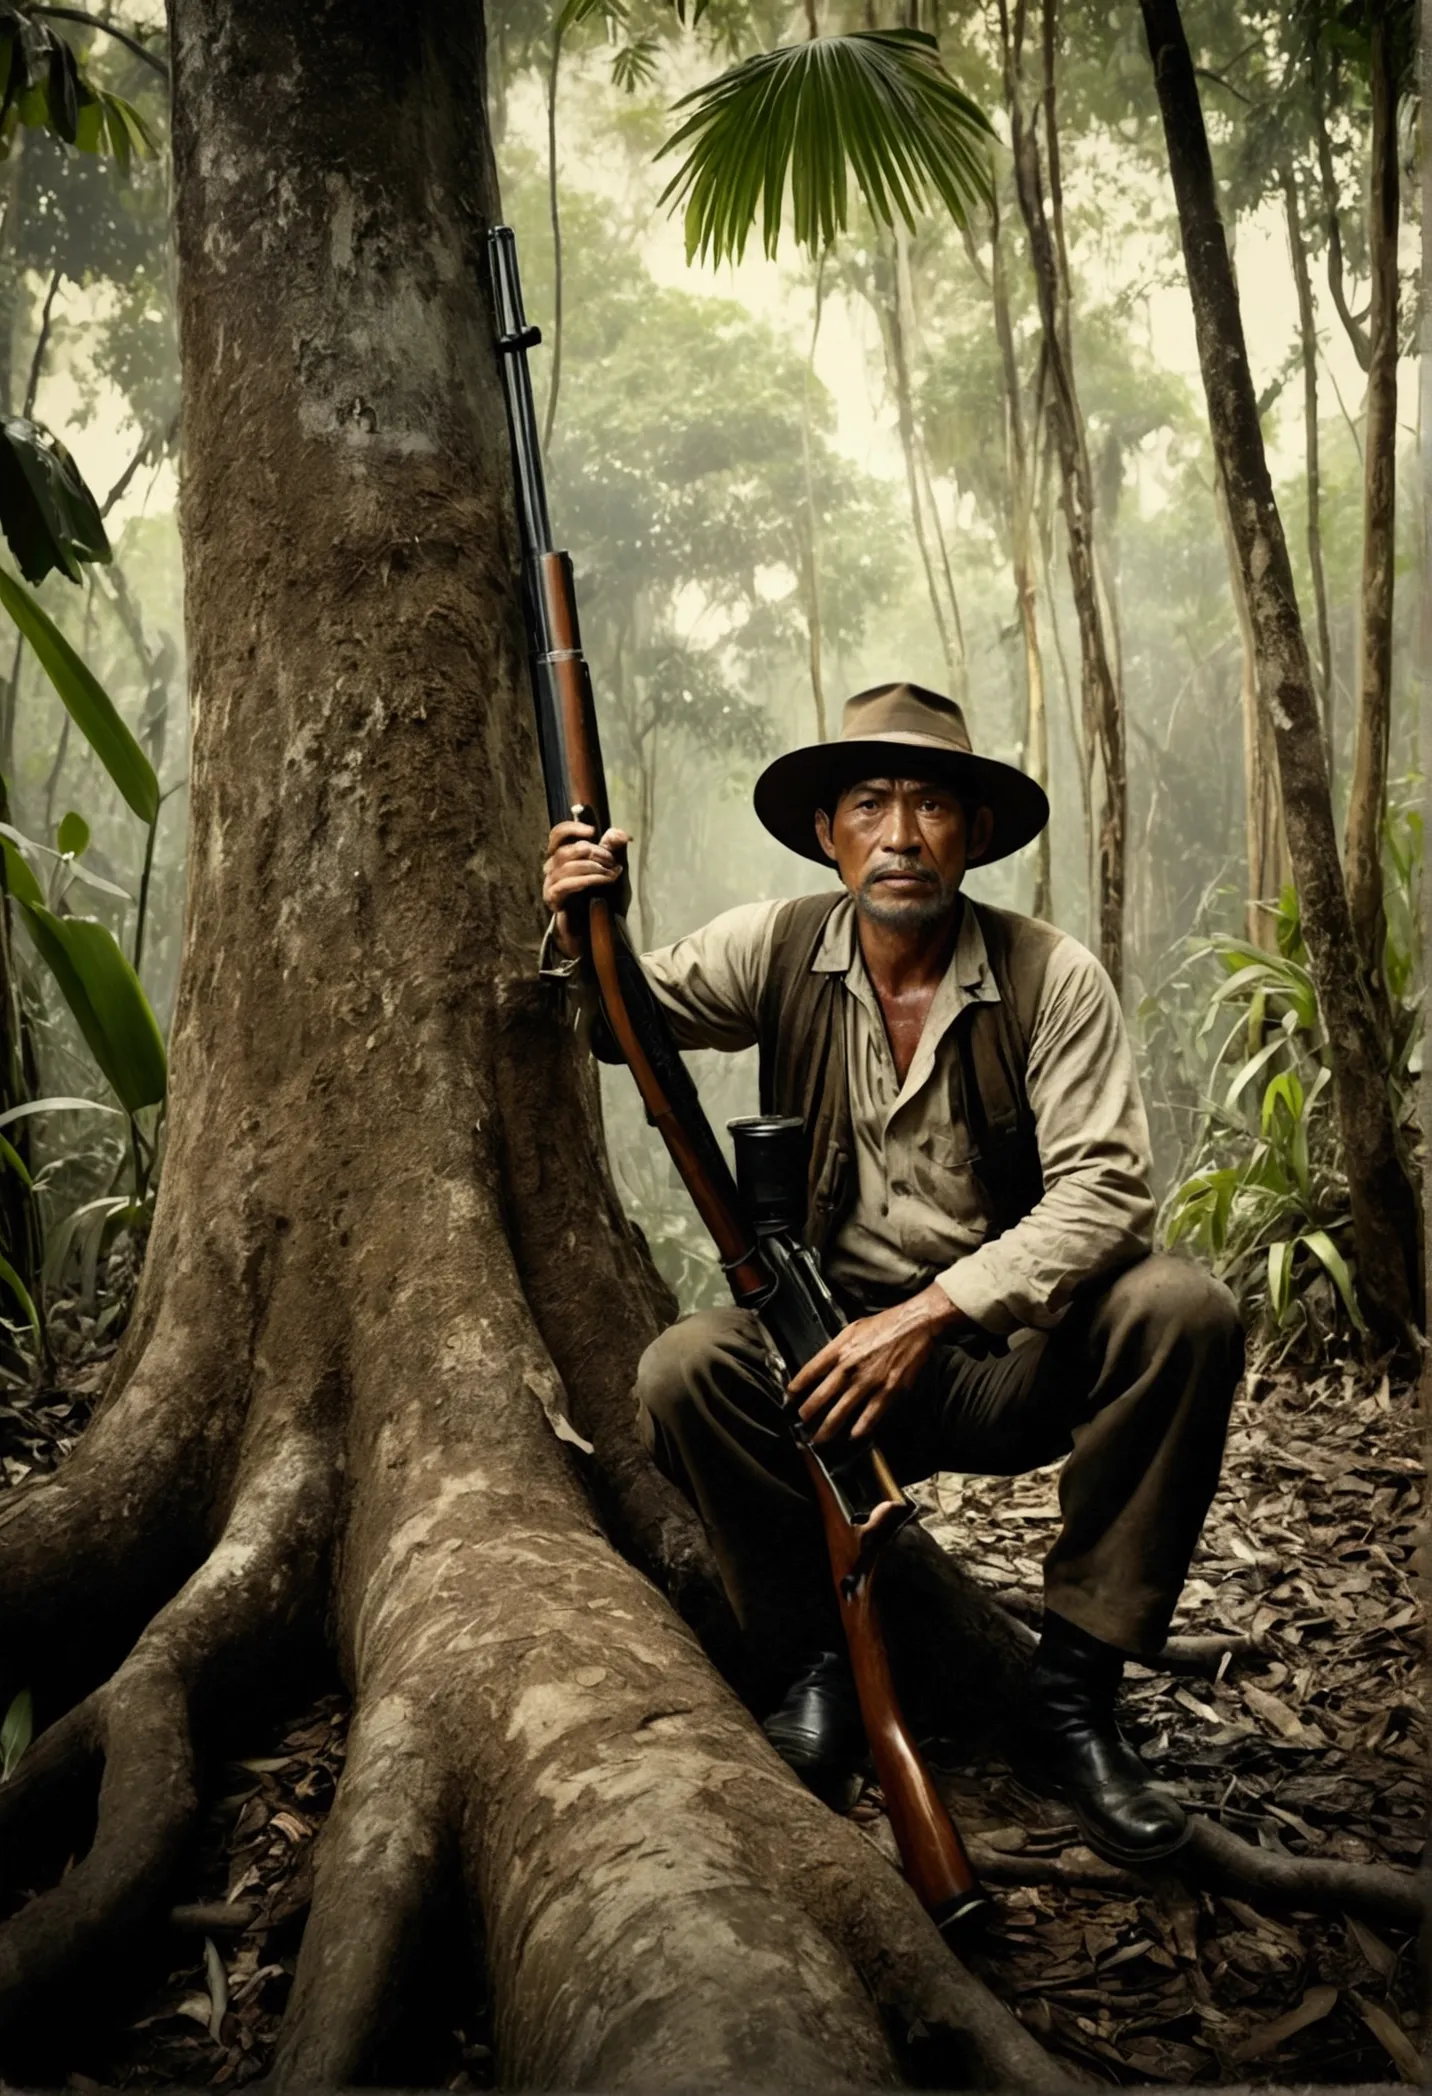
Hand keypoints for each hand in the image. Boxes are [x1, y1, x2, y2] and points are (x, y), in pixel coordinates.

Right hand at [542, 818, 629, 959]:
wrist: (598, 930)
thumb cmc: (604, 899)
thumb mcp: (613, 870)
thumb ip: (614, 851)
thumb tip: (621, 833)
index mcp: (564, 857)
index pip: (557, 835)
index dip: (572, 829)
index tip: (592, 831)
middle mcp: (552, 869)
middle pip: (565, 851)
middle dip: (592, 852)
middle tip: (611, 860)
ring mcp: (551, 885)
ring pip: (566, 866)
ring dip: (592, 867)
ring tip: (611, 873)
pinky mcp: (553, 900)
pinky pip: (565, 885)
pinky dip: (587, 880)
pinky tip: (602, 881)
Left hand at [788, 1282, 966, 1446]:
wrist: (914, 1324)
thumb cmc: (885, 1324)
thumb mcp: (852, 1329)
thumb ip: (837, 1348)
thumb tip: (824, 1364)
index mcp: (839, 1350)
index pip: (809, 1372)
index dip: (796, 1388)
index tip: (790, 1398)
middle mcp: (849, 1367)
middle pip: (819, 1397)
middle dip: (807, 1414)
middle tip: (801, 1424)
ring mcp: (868, 1382)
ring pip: (840, 1412)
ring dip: (827, 1429)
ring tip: (819, 1439)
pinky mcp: (887, 1391)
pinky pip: (869, 1417)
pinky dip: (859, 1429)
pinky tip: (853, 1436)